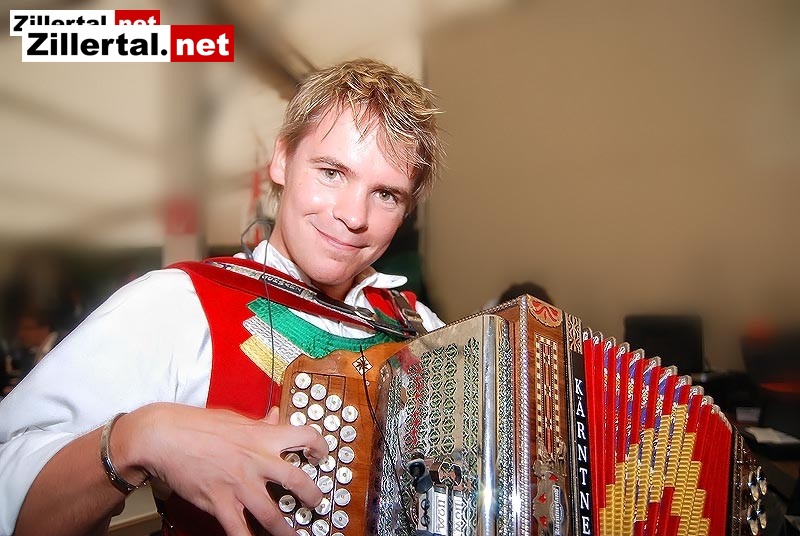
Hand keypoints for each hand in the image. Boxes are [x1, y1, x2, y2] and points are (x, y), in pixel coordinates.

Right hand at [121, 403, 327, 535]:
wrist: (163, 436)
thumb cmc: (197, 424)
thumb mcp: (236, 419)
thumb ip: (260, 422)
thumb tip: (275, 416)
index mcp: (263, 436)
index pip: (306, 436)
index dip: (320, 446)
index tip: (322, 455)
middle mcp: (257, 460)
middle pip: (298, 481)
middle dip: (313, 496)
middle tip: (317, 503)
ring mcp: (240, 484)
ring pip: (273, 514)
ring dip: (287, 530)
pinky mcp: (220, 502)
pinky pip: (239, 530)